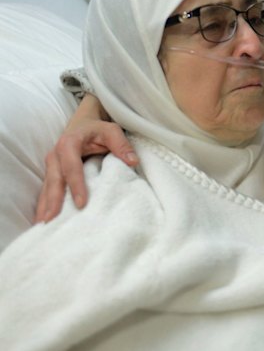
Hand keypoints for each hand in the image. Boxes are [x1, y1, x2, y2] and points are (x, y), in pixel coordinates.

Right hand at [34, 94, 137, 222]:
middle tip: (52, 221)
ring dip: (44, 207)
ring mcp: (51, 166)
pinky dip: (43, 205)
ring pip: (46, 188)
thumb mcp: (111, 130)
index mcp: (69, 143)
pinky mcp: (51, 174)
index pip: (72, 166)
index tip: (81, 203)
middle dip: (53, 200)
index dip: (76, 184)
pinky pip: (46, 191)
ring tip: (43, 226)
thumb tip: (133, 162)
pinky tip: (43, 221)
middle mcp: (55, 155)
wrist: (83, 124)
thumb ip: (121, 144)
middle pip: (54, 180)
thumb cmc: (98, 129)